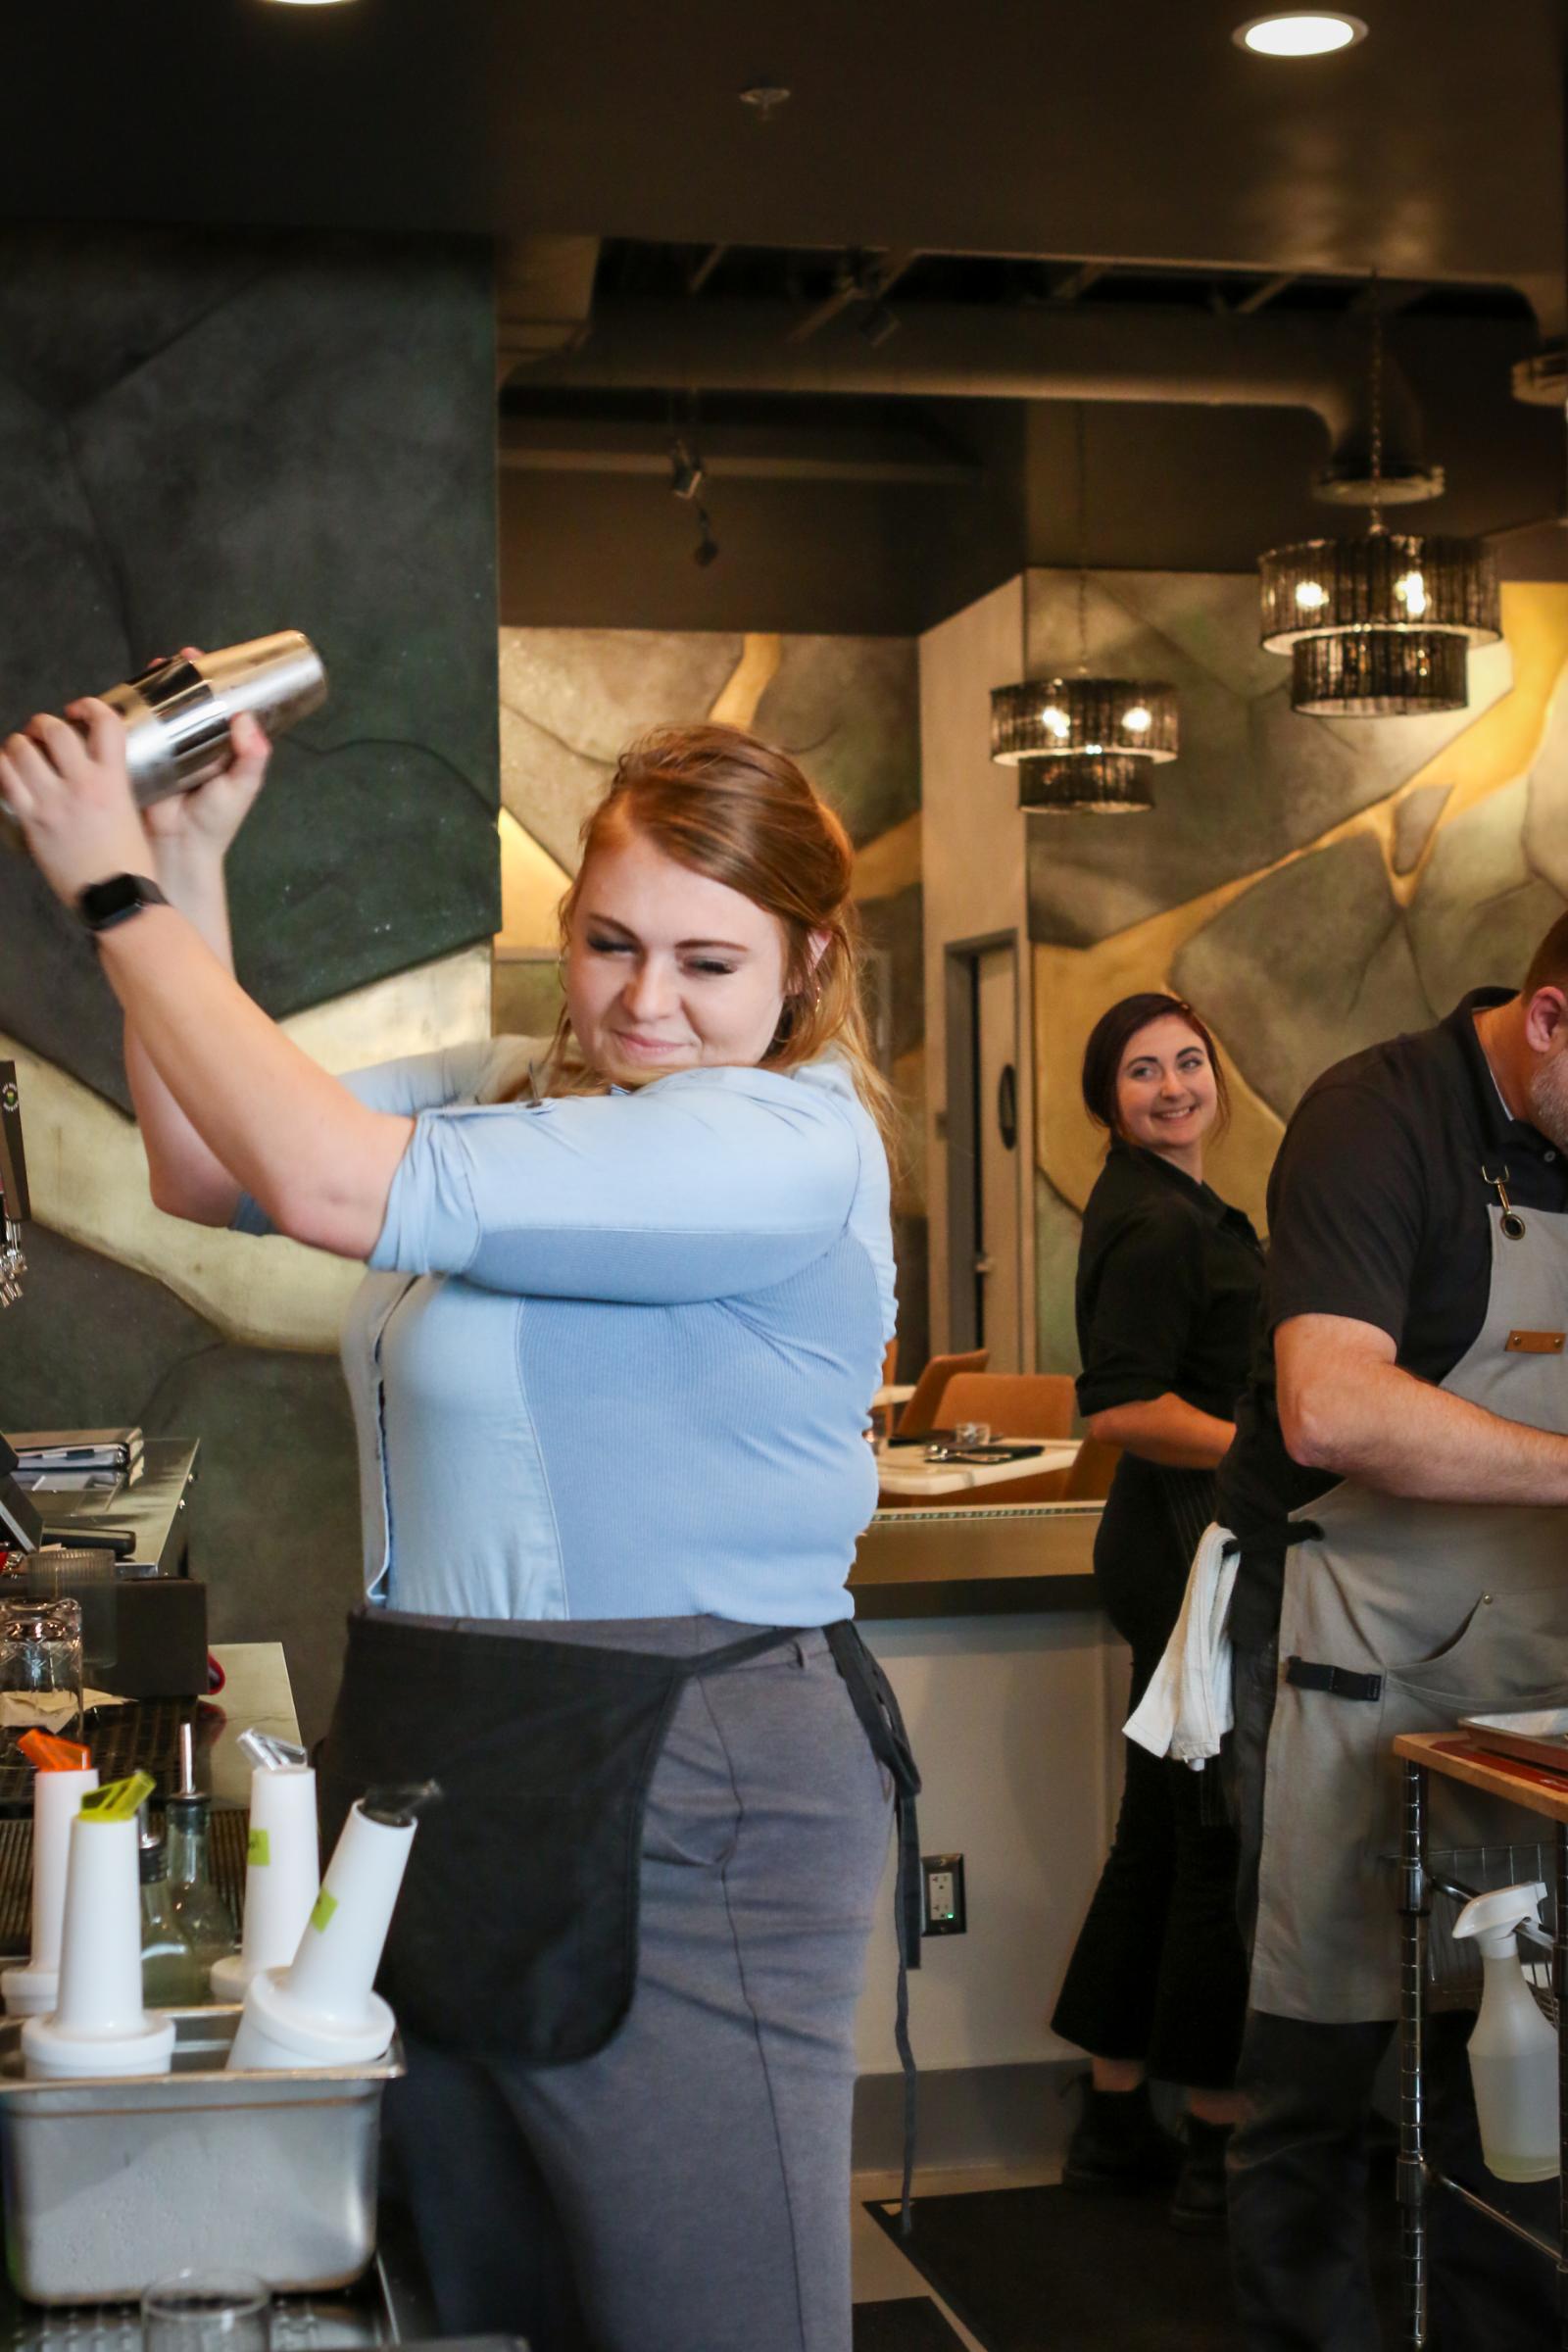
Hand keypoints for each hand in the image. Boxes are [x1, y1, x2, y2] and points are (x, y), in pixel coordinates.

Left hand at [0, 699, 150, 908]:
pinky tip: (7, 771)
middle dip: (43, 724)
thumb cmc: (131, 864)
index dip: (89, 706)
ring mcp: (52, 802)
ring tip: (22, 752)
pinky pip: (4, 779)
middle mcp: (82, 785)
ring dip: (19, 744)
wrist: (116, 899)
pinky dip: (2, 768)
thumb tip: (95, 771)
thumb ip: (112, 786)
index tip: (79, 710)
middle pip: (53, 729)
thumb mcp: (131, 814)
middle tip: (42, 734)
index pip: (104, 722)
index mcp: (114, 781)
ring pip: (21, 749)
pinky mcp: (31, 821)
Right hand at [141, 647, 270, 864]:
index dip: (210, 681)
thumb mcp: (243, 787)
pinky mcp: (137, 757)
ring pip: (157, 708)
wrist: (178, 848)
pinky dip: (127, 710)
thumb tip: (244, 720)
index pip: (214, 704)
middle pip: (183, 699)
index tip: (205, 662)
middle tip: (179, 659)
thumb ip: (251, 756)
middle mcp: (189, 742)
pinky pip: (131, 729)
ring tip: (154, 667)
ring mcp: (162, 748)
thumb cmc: (214, 822)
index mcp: (217, 746)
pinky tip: (125, 694)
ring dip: (153, 685)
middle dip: (179, 675)